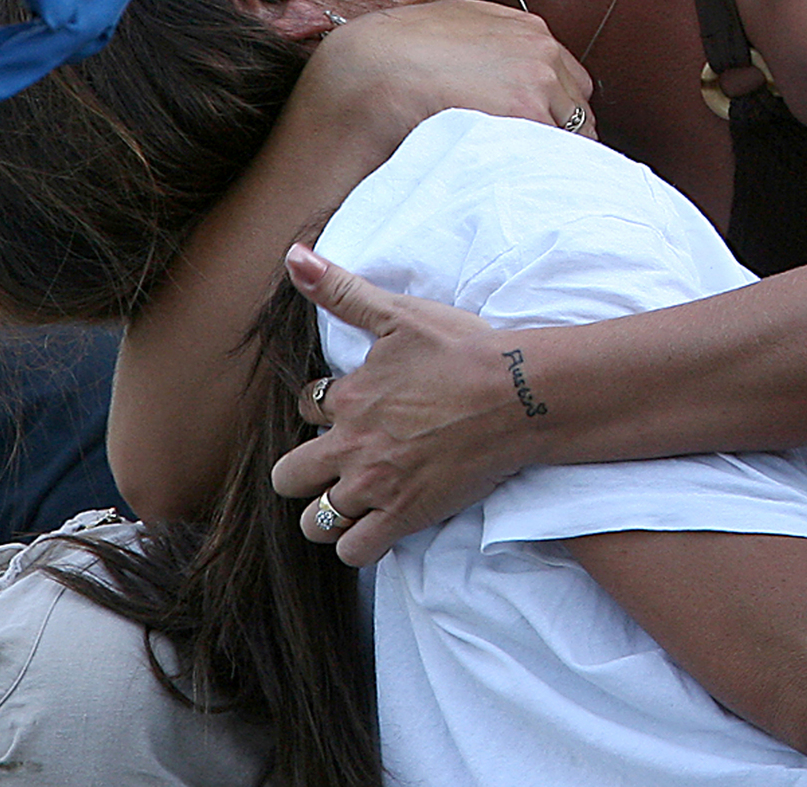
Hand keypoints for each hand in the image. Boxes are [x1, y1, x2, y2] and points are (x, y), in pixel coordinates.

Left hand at [272, 243, 543, 565]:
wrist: (517, 393)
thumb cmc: (463, 350)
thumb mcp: (398, 313)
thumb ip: (340, 289)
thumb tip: (293, 256)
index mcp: (349, 396)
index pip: (305, 409)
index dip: (322, 410)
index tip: (349, 409)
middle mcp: (352, 445)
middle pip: (289, 476)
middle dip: (303, 472)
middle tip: (334, 465)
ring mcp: (375, 485)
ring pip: (316, 521)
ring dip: (326, 514)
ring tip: (350, 501)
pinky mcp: (404, 516)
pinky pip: (354, 551)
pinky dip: (357, 545)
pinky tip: (374, 528)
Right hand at [292, 0, 595, 156]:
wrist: (369, 69)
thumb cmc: (397, 50)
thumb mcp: (452, 23)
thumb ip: (490, 37)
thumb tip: (502, 65)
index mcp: (530, 31)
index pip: (570, 83)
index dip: (554, 113)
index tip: (537, 136)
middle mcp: (543, 53)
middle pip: (577, 111)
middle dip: (559, 136)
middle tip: (530, 165)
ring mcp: (539, 83)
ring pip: (571, 137)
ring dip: (551, 157)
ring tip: (523, 181)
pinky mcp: (527, 114)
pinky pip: (554, 153)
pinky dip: (542, 170)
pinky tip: (518, 184)